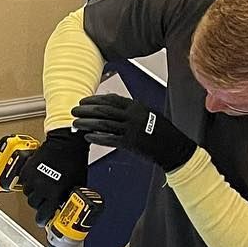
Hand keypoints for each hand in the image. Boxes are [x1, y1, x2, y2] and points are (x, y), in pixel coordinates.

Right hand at [20, 127, 89, 225]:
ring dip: (33, 194)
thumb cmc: (74, 160)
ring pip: (27, 193)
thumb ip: (70, 194)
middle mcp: (41, 186)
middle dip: (39, 205)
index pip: (44, 213)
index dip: (42, 220)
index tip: (42, 221)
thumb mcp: (77, 182)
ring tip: (40, 190)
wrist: (66, 143)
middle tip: (44, 203)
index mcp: (54, 192)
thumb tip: (68, 202)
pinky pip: (24, 182)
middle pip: (33, 204)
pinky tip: (35, 180)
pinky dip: (28, 183)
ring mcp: (32, 177)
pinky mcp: (27, 169)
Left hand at [71, 94, 195, 171]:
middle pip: (104, 111)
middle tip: (74, 111)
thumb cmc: (162, 129)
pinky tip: (88, 137)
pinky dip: (97, 137)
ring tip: (76, 123)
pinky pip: (109, 139)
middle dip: (87, 110)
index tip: (84, 101)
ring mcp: (131, 130)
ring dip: (87, 123)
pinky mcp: (130, 143)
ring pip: (104, 124)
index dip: (95, 100)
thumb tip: (112, 101)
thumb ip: (130, 107)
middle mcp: (133, 116)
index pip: (111, 99)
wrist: (173, 147)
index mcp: (137, 107)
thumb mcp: (148, 112)